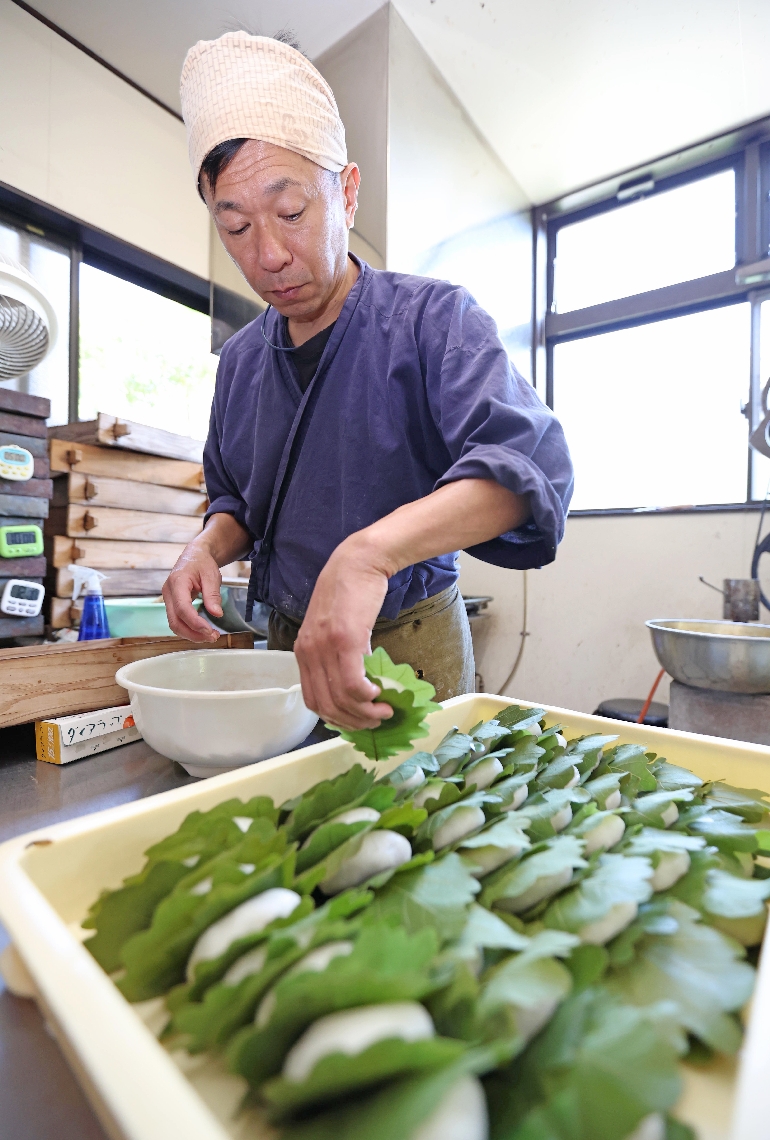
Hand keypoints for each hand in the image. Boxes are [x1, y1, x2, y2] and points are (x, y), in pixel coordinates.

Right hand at [162, 546, 223, 643]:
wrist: (194, 556)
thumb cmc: (202, 563)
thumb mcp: (211, 575)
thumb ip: (213, 595)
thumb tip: (217, 614)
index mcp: (177, 582)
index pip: (182, 608)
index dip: (195, 623)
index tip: (209, 631)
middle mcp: (168, 592)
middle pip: (175, 621)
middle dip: (193, 633)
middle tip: (213, 637)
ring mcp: (168, 599)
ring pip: (175, 624)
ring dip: (192, 634)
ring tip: (211, 636)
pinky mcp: (173, 604)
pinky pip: (178, 621)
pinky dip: (190, 629)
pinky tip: (203, 631)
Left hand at [294, 535, 394, 730]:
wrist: (358, 563)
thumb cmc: (350, 593)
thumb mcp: (335, 629)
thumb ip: (339, 656)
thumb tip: (358, 685)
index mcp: (303, 651)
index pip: (313, 700)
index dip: (337, 717)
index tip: (358, 719)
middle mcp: (308, 652)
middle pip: (326, 706)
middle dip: (353, 722)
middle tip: (375, 720)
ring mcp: (324, 647)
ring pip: (341, 699)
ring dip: (365, 713)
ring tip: (384, 711)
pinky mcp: (344, 641)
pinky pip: (353, 684)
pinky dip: (367, 697)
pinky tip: (379, 695)